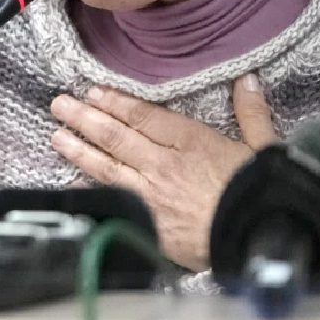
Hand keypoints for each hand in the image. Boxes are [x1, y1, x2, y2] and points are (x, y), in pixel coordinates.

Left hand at [48, 75, 276, 271]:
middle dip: (84, 118)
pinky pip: (113, 202)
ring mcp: (151, 195)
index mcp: (190, 141)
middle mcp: (163, 164)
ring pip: (107, 167)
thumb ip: (252, 113)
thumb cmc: (262, 195)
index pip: (143, 116)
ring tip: (56, 136)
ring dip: (79, 150)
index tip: (92, 91)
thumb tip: (246, 80)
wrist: (258, 240)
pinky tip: (72, 184)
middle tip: (59, 104)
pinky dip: (91, 192)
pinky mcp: (148, 223)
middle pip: (116, 136)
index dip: (115, 102)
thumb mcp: (263, 149)